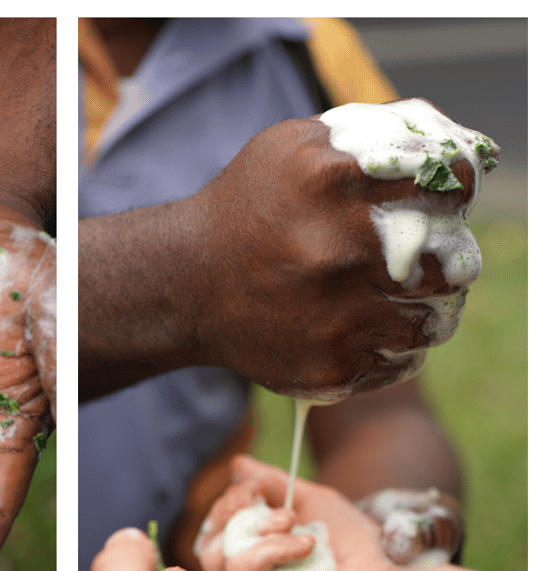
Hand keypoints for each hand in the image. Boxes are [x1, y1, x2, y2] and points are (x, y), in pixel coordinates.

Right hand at [186, 103, 488, 400]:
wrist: (184, 284)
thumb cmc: (250, 207)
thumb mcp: (293, 146)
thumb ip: (370, 136)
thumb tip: (449, 147)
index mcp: (330, 179)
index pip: (447, 182)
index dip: (455, 190)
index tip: (446, 199)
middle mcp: (334, 247)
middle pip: (453, 259)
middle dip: (445, 258)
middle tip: (423, 257)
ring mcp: (334, 313)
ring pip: (435, 318)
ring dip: (423, 307)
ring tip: (391, 296)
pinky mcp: (330, 365)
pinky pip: (402, 359)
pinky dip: (389, 344)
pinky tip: (357, 326)